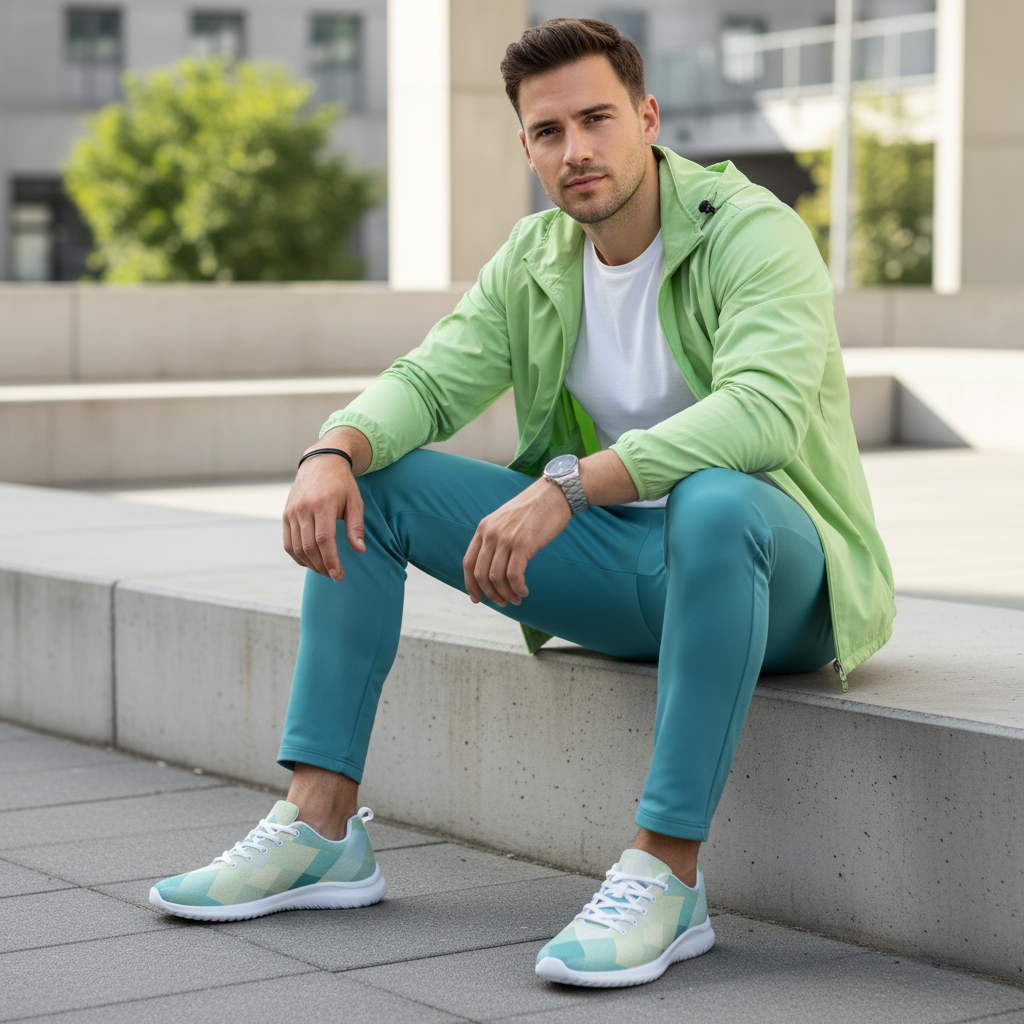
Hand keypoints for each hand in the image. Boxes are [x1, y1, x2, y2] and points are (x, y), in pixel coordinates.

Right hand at [283, 428, 370, 579]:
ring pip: (296, 547)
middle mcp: (304, 508)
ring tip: (325, 570)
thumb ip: (356, 526)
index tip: (338, 574)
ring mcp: (292, 512)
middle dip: (322, 566)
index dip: (330, 560)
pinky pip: (288, 542)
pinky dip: (297, 556)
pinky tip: (310, 562)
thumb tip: (359, 550)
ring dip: (310, 564)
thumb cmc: (342, 483)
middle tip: (334, 576)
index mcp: (323, 504)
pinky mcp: (286, 515)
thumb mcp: (355, 501)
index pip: (324, 539)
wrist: (321, 462)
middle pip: (309, 546)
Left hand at [463, 479, 571, 606]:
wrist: (555, 493)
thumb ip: (496, 538)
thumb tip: (493, 567)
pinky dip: (518, 588)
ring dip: (506, 594)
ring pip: (496, 578)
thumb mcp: (506, 520)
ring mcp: (506, 538)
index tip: (477, 599)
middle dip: (491, 594)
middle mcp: (490, 533)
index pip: (468, 562)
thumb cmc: (535, 510)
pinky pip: (514, 575)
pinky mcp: (523, 543)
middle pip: (481, 574)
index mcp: (483, 528)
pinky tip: (524, 591)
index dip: (470, 584)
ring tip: (516, 599)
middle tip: (503, 603)